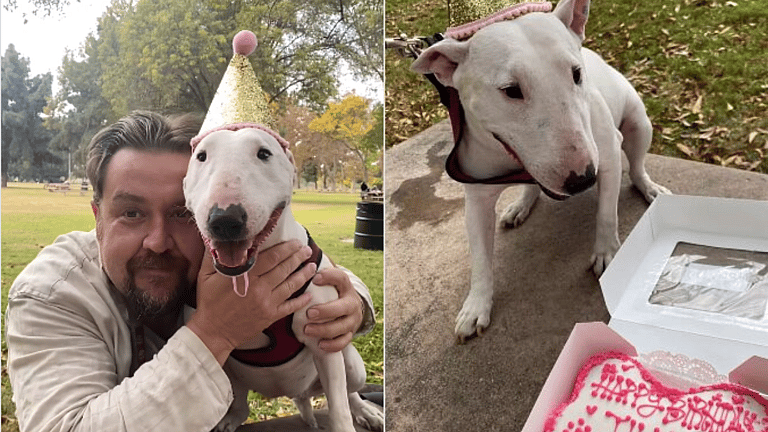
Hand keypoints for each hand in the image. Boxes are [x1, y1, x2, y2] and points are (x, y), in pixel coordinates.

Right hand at [187, 240, 314, 364]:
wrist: (212, 332)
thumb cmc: (209, 303)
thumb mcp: (206, 275)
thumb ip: (214, 255)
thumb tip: (216, 237)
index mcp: (246, 276)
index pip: (272, 257)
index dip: (286, 248)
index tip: (294, 242)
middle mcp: (260, 288)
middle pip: (284, 269)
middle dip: (298, 257)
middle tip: (306, 249)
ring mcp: (267, 303)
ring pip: (291, 285)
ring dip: (303, 274)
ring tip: (312, 266)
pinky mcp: (270, 316)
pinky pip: (290, 307)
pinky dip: (301, 300)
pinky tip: (309, 294)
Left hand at [303, 268, 364, 352]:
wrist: (351, 310)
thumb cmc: (333, 293)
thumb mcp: (330, 282)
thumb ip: (319, 272)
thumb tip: (302, 256)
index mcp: (345, 287)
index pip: (341, 278)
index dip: (330, 277)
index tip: (315, 279)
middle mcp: (352, 303)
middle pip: (342, 307)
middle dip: (326, 311)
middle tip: (310, 313)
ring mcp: (352, 320)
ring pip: (341, 326)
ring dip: (324, 329)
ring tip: (307, 330)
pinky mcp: (350, 334)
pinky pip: (343, 342)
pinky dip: (332, 344)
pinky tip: (320, 344)